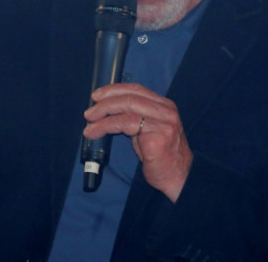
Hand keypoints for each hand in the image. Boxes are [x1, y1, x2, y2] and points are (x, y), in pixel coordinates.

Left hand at [83, 83, 191, 201]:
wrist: (178, 178)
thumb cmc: (160, 156)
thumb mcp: (147, 131)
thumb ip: (134, 117)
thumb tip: (107, 110)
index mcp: (164, 106)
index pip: (136, 89)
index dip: (114, 90)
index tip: (97, 95)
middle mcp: (166, 111)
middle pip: (130, 96)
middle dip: (105, 102)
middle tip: (89, 112)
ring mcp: (163, 123)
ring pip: (127, 108)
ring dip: (103, 114)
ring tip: (89, 123)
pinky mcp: (157, 136)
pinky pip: (125, 125)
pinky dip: (106, 126)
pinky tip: (95, 132)